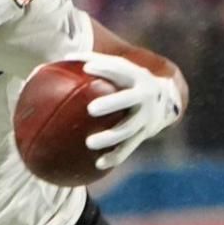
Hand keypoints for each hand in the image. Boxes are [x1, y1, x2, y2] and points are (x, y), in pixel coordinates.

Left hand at [69, 51, 182, 169]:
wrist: (166, 99)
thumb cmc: (128, 81)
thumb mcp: (120, 69)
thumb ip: (94, 63)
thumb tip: (57, 60)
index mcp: (136, 75)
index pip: (121, 69)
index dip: (105, 66)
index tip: (87, 68)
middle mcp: (144, 96)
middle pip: (129, 100)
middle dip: (112, 104)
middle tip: (91, 109)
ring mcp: (146, 117)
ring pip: (128, 129)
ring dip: (110, 137)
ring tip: (89, 143)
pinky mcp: (144, 134)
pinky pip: (128, 148)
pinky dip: (114, 156)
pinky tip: (97, 164)